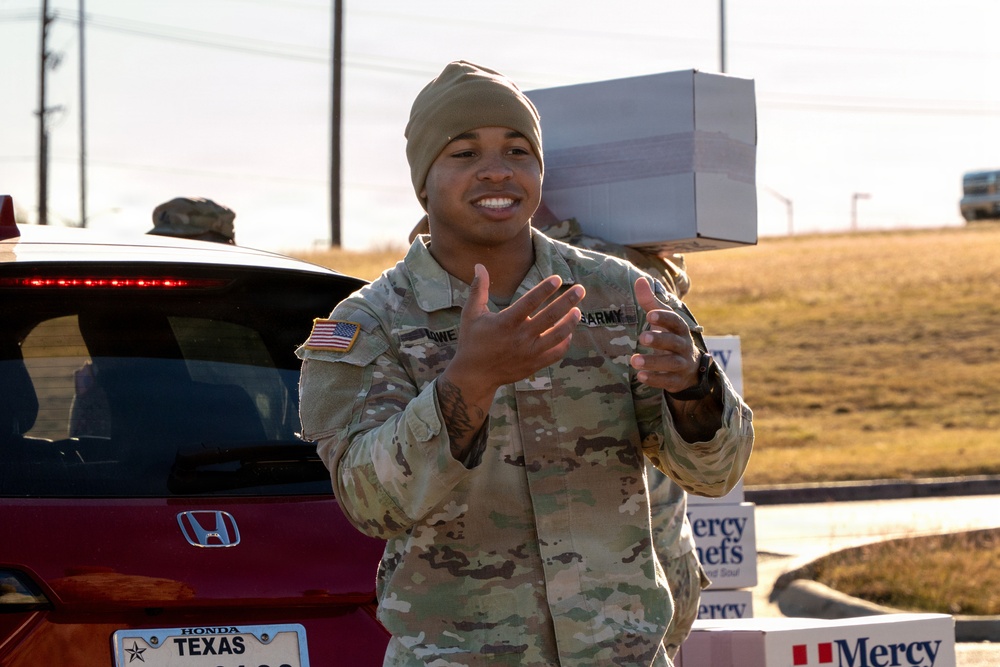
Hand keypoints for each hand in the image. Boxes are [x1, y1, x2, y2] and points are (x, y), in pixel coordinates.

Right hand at [438, 265, 583, 457]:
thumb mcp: (471, 313)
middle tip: (580, 289)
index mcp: (506, 322)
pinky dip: (565, 342)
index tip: (558, 278)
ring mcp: (529, 352)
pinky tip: (568, 332)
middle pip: (550, 316)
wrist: (475, 375)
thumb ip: (478, 289)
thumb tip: (480, 265)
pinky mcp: (534, 364)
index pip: (530, 302)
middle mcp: (520, 337)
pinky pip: (556, 353)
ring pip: (557, 335)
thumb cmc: (472, 341)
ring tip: (578, 310)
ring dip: (570, 322)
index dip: (545, 289)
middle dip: (567, 301)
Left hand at [629, 277, 699, 392]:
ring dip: (653, 362)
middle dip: (659, 340)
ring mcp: (682, 364)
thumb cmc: (670, 336)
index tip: (650, 314)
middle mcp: (683, 345)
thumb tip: (639, 280)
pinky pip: (668, 381)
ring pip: (671, 363)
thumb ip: (650, 302)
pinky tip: (640, 376)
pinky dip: (655, 379)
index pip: (675, 321)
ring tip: (634, 360)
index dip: (664, 318)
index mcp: (680, 329)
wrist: (689, 367)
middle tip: (641, 338)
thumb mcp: (661, 319)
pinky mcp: (677, 380)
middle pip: (674, 342)